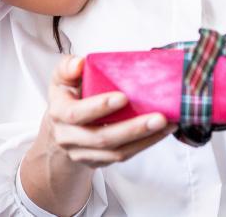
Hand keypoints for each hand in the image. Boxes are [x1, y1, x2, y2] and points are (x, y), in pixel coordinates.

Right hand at [43, 55, 172, 168]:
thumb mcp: (61, 78)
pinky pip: (124, 156)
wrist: (61, 129)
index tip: (123, 97)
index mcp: (59, 113)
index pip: (76, 113)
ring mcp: (84, 153)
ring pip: (116, 152)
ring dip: (145, 139)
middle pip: (102, 138)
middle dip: (133, 129)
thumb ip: (68, 67)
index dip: (99, 106)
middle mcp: (69, 137)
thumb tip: (79, 63)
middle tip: (159, 117)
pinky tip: (161, 132)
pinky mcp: (99, 162)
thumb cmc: (67, 97)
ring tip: (167, 124)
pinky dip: (145, 144)